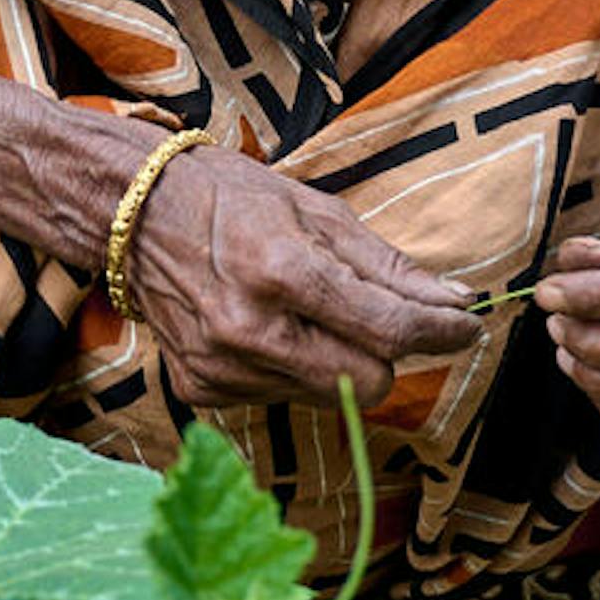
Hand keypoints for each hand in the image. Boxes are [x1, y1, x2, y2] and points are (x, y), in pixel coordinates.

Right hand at [126, 143, 476, 407]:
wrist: (134, 215)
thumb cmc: (233, 200)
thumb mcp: (317, 210)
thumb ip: (388, 266)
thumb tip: (455, 305)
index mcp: (281, 271)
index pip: (389, 329)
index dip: (441, 331)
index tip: (464, 326)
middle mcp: (248, 330)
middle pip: (367, 381)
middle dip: (387, 353)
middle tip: (375, 317)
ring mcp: (221, 367)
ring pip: (328, 397)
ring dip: (337, 363)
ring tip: (302, 314)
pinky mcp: (202, 390)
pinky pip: (282, 399)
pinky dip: (291, 372)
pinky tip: (265, 331)